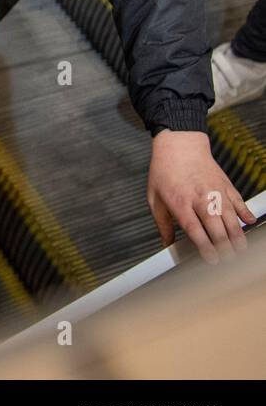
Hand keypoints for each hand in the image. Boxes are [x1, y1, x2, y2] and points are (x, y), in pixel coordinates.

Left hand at [147, 130, 254, 263]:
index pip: (194, 229)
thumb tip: (166, 244)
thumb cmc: (164, 172)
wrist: (179, 145)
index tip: (212, 259)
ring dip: (237, 235)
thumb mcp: (154, 197)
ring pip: (231, 216)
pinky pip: (239, 201)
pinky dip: (245, 212)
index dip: (205, 246)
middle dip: (224, 246)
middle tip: (229, 260)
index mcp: (180, 202)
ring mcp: (215, 191)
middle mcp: (200, 197)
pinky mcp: (226, 185)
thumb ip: (162, 223)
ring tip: (241, 249)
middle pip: (216, 226)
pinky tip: (250, 223)